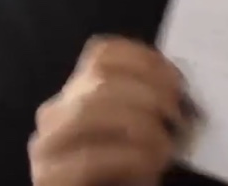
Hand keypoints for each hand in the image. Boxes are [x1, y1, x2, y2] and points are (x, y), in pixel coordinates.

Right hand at [28, 36, 185, 185]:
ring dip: (138, 124)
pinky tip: (148, 164)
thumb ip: (150, 107)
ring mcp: (47, 143)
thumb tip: (180, 93)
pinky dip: (127, 157)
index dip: (143, 59)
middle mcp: (56, 111)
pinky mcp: (48, 177)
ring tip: (165, 145)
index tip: (177, 79)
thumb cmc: (125, 174)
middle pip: (99, 79)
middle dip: (147, 92)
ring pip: (89, 111)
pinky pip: (88, 158)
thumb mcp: (139, 134)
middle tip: (178, 115)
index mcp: (78, 92)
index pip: (103, 54)